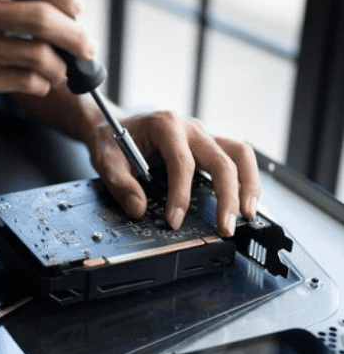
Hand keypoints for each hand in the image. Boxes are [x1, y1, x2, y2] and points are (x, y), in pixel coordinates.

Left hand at [88, 110, 259, 236]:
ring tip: (248, 216)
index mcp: (165, 126)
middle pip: (222, 159)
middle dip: (227, 197)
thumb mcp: (105, 159)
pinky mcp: (208, 146)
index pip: (181, 162)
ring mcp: (203, 136)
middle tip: (225, 228)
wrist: (112, 124)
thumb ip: (119, 183)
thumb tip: (139, 209)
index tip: (174, 221)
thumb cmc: (111, 139)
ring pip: (241, 154)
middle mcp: (190, 128)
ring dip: (248, 185)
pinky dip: (245, 180)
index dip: (181, 195)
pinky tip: (242, 203)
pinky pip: (237, 159)